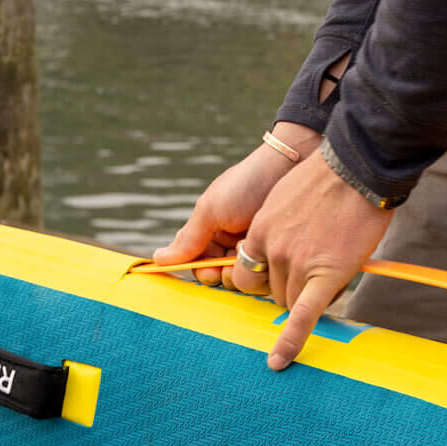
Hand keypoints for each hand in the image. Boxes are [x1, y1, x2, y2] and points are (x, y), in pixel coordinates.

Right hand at [154, 123, 319, 284]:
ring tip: (251, 249)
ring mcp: (254, 248)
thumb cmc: (245, 184)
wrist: (289, 167)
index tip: (210, 272)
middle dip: (224, 273)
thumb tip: (157, 259)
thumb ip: (188, 238)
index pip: (197, 263)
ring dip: (244, 268)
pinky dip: (263, 266)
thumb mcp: (211, 209)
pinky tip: (267, 250)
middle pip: (219, 275)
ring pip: (242, 278)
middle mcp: (231, 242)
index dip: (202, 272)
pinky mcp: (276, 253)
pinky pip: (265, 274)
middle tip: (233, 263)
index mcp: (210, 232)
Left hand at [235, 152, 393, 370]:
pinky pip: (302, 316)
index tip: (278, 275)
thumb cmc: (326, 179)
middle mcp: (271, 249)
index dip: (264, 277)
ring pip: (289, 301)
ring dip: (305, 294)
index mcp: (259, 230)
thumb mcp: (284, 198)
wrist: (357, 169)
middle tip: (312, 267)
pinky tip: (280, 361)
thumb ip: (273, 228)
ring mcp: (296, 263)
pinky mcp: (323, 275)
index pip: (249, 272)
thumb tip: (274, 249)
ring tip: (331, 263)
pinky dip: (290, 341)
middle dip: (288, 287)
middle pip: (271, 291)